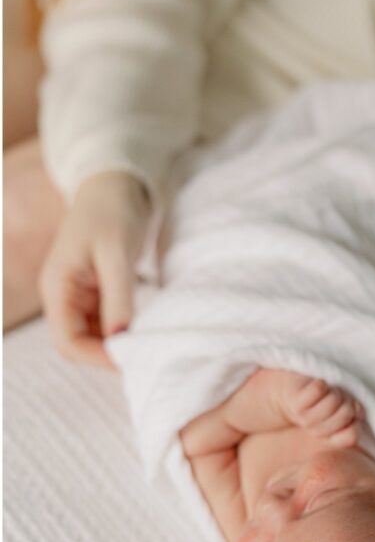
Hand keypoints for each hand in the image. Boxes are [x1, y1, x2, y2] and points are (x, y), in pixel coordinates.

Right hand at [39, 171, 150, 366]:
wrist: (115, 183)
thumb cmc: (112, 211)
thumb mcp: (116, 254)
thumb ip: (118, 299)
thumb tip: (119, 342)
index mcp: (58, 288)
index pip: (68, 342)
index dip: (98, 357)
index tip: (133, 358)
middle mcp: (63, 296)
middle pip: (78, 344)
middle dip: (107, 354)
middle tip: (145, 354)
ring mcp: (78, 296)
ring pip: (93, 336)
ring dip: (117, 343)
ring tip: (149, 342)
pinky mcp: (95, 292)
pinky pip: (105, 322)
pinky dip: (123, 329)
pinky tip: (145, 327)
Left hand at [282, 375, 364, 447]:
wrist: (291, 389)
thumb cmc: (321, 399)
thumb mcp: (342, 408)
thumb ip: (354, 414)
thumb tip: (357, 410)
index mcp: (329, 437)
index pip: (352, 435)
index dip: (355, 419)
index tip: (349, 408)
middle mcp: (315, 430)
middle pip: (346, 414)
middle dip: (345, 401)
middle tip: (336, 397)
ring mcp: (303, 417)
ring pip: (333, 400)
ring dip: (333, 391)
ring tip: (327, 391)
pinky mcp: (294, 400)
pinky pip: (318, 389)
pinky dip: (321, 384)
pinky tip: (316, 384)